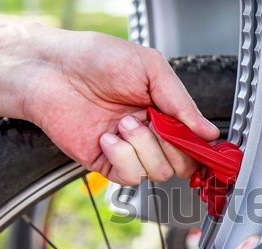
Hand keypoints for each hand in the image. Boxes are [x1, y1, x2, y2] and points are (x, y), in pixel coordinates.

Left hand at [0, 12, 218, 184]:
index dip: (200, 148)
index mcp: (166, 112)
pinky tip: (108, 137)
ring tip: (124, 122)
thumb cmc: (97, 60)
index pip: (195, 143)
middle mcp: (151, 135)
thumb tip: (208, 132)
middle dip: (171, 146)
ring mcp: (130, 151)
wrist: (53, 70)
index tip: (201, 144)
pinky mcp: (108, 164)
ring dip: (143, 146)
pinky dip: (121, 156)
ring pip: (158, 172)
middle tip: (154, 122)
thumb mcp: (151, 69)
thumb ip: (182, 103)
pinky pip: (130, 176)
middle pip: (183, 164)